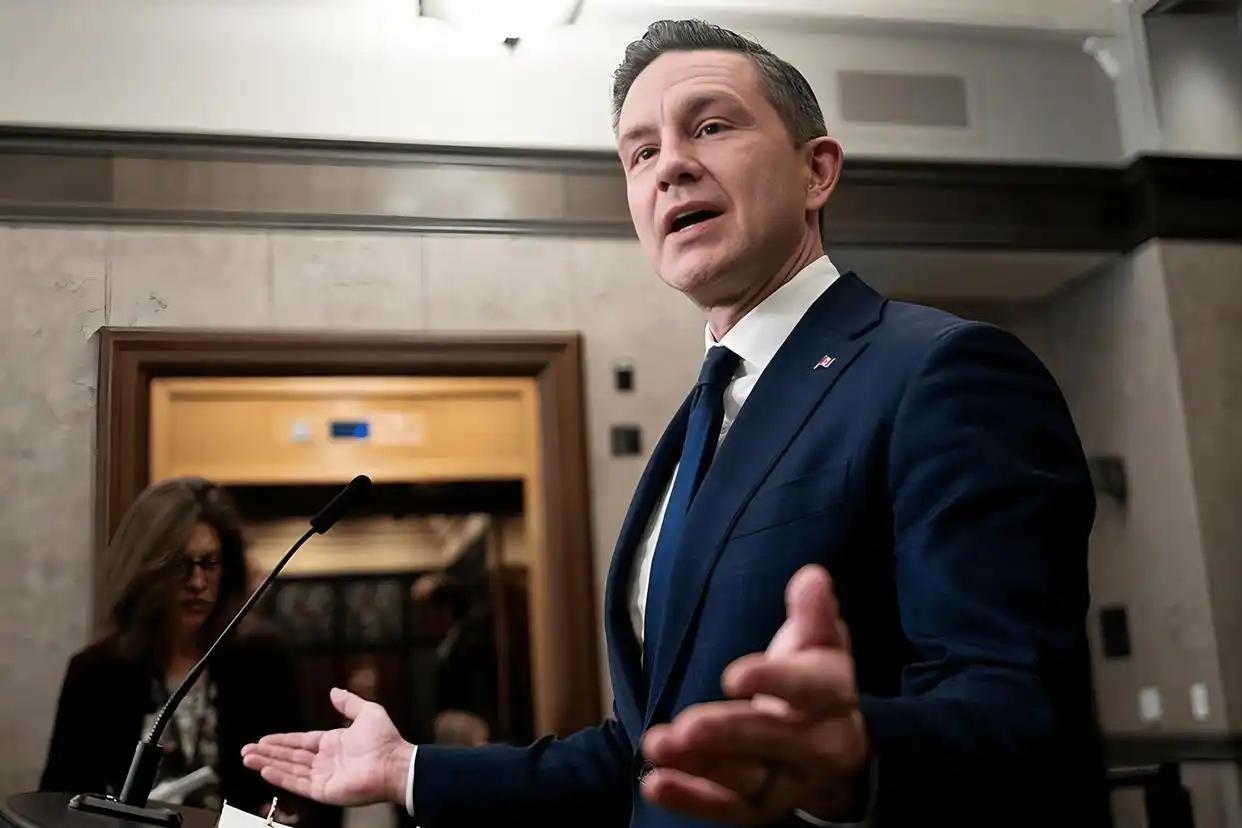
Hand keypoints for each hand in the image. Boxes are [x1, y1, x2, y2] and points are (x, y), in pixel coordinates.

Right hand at [241, 687, 413, 806]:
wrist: (395, 763)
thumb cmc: (386, 740)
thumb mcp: (367, 712)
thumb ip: (348, 702)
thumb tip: (334, 691)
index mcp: (333, 743)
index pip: (300, 742)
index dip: (281, 741)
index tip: (262, 739)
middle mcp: (325, 761)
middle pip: (290, 756)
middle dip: (267, 753)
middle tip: (245, 751)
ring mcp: (323, 777)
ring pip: (289, 770)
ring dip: (268, 764)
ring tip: (248, 759)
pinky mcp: (324, 791)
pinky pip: (297, 783)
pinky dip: (281, 777)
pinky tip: (265, 770)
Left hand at [641, 565, 868, 824]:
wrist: (830, 740)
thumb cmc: (814, 677)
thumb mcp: (819, 640)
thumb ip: (813, 612)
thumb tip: (812, 577)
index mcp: (835, 697)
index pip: (812, 691)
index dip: (774, 681)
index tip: (733, 675)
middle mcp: (818, 746)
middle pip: (774, 740)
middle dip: (728, 734)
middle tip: (685, 727)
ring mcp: (788, 781)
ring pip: (747, 780)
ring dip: (700, 767)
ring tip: (657, 745)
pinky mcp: (760, 805)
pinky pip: (727, 808)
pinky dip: (690, 799)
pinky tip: (654, 783)